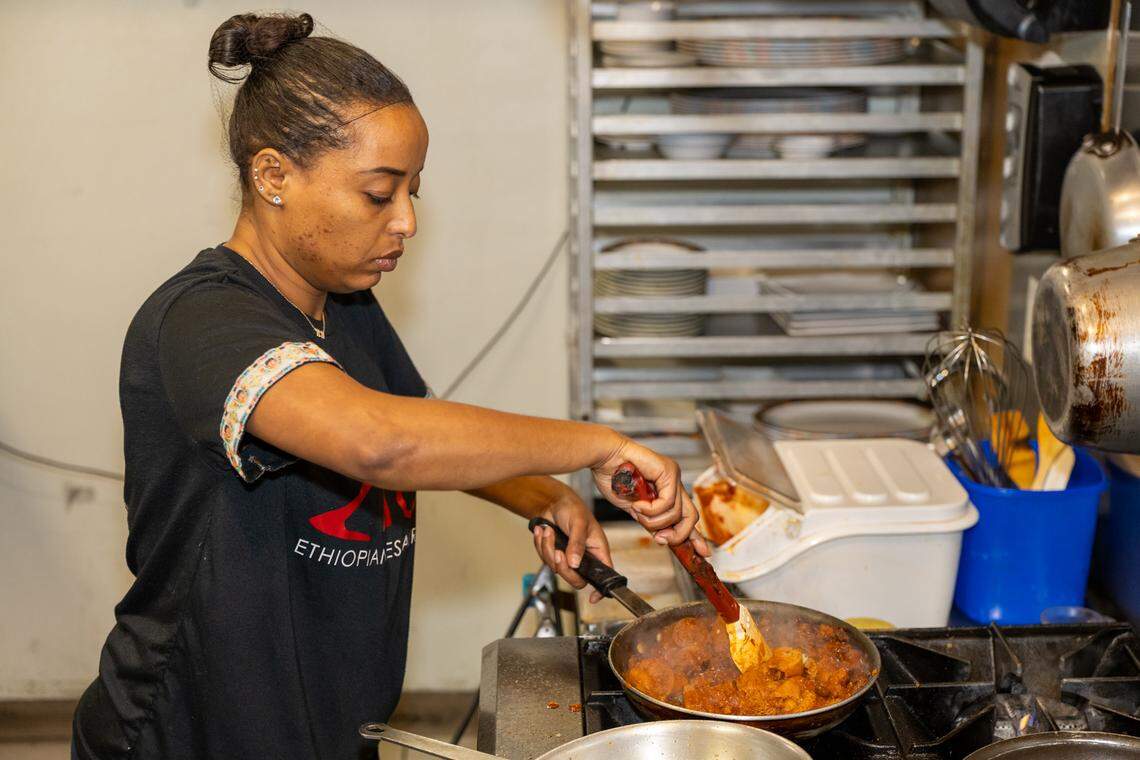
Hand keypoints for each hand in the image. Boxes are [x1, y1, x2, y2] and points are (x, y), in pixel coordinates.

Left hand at [531, 487, 612, 603]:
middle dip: (562, 567)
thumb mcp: (579, 523)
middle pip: (576, 579)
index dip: (601, 589)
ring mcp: (568, 558)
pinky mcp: (554, 555)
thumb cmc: (573, 508)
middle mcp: (584, 558)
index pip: (604, 575)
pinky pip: (545, 559)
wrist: (552, 502)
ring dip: (548, 549)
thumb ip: (577, 544)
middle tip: (557, 551)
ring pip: (557, 569)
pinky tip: (542, 531)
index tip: (594, 598)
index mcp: (597, 551)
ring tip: (547, 530)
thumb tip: (575, 564)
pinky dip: (540, 545)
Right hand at [591, 437, 709, 556]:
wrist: (603, 458)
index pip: (687, 517)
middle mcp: (674, 483)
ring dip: (654, 520)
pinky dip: (651, 510)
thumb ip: (650, 521)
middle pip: (691, 516)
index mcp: (667, 491)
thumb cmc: (613, 478)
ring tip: (637, 511)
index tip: (703, 553)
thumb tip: (663, 538)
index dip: (695, 536)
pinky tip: (638, 505)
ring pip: (676, 513)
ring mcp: (673, 476)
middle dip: (679, 534)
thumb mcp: (635, 509)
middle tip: (661, 540)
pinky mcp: (669, 471)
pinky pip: (668, 503)